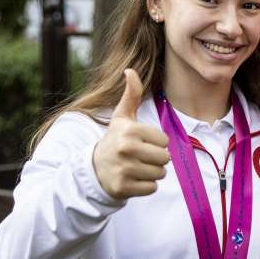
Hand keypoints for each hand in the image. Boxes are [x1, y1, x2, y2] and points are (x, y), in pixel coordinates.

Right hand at [92, 69, 170, 199]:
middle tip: (141, 157)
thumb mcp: (122, 117)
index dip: (156, 143)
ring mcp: (124, 169)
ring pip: (159, 174)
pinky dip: (145, 186)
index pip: (165, 141)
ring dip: (152, 172)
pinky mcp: (123, 187)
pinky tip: (133, 179)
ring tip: (137, 167)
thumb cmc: (115, 139)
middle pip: (165, 158)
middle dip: (156, 159)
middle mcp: (126, 149)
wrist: (94, 168)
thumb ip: (131, 94)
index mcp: (130, 130)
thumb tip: (130, 70)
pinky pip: (151, 188)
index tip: (141, 142)